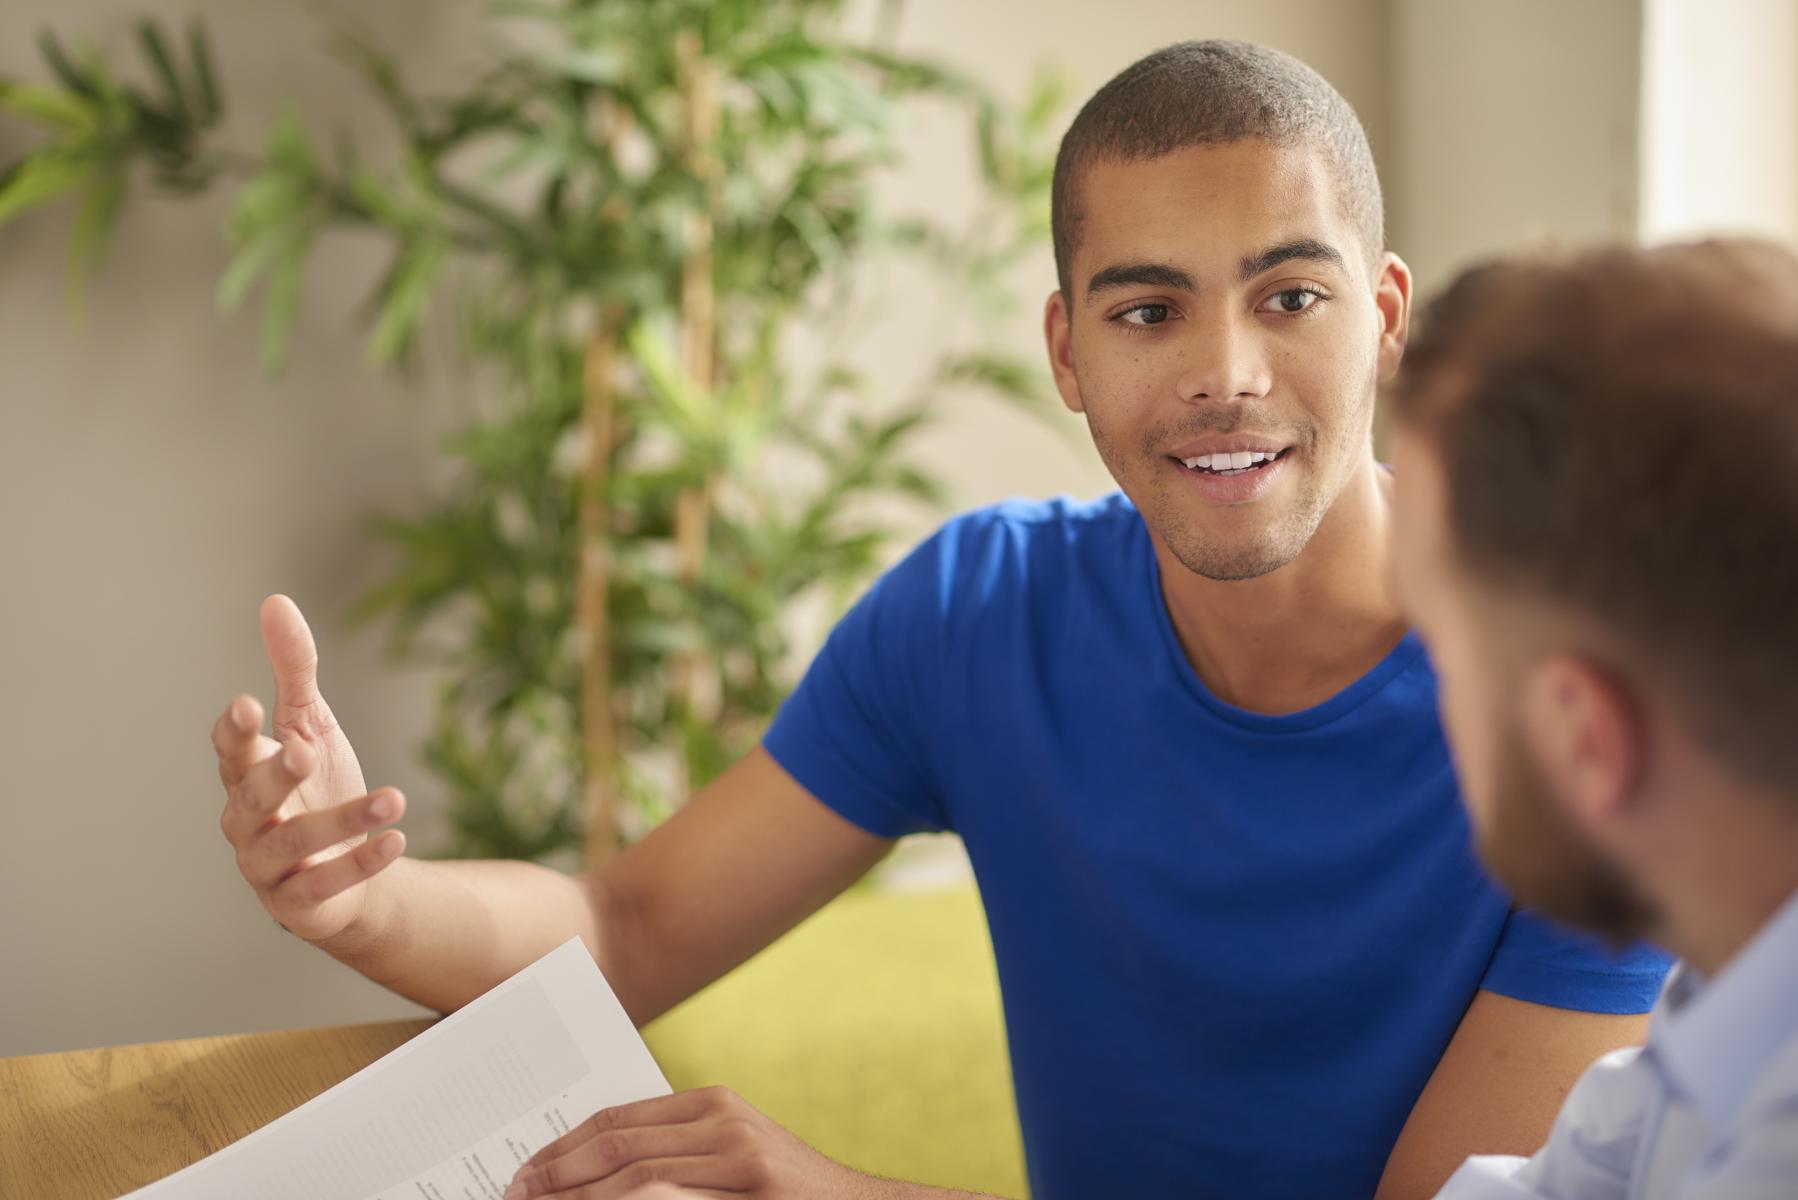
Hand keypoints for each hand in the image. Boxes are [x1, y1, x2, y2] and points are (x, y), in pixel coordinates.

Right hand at [211, 594, 406, 942]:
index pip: (229, 749)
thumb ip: (294, 670)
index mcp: (245, 773)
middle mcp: (246, 820)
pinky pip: (325, 885)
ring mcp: (267, 866)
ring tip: (394, 798)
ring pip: (291, 842)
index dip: (234, 731)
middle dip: (275, 774)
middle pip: (248, 797)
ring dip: (342, 820)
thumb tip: (275, 601)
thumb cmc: (319, 787)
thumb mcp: (312, 723)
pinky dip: (361, 863)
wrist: (351, 868)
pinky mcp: (298, 903)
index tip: (248, 704)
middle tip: (305, 750)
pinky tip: (398, 838)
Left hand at [503, 1086, 878, 1199]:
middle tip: (514, 1195)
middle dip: (556, 1173)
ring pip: (633, 1174)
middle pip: (616, 1143)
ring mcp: (738, 1152)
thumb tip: (591, 1173)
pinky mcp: (750, 1181)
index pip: (617, 1118)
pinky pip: (664, 1196)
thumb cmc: (784, 1198)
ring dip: (576, 1197)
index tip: (524, 1171)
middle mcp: (721, 1118)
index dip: (563, 1146)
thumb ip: (675, 1157)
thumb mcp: (729, 1163)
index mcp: (710, 1105)